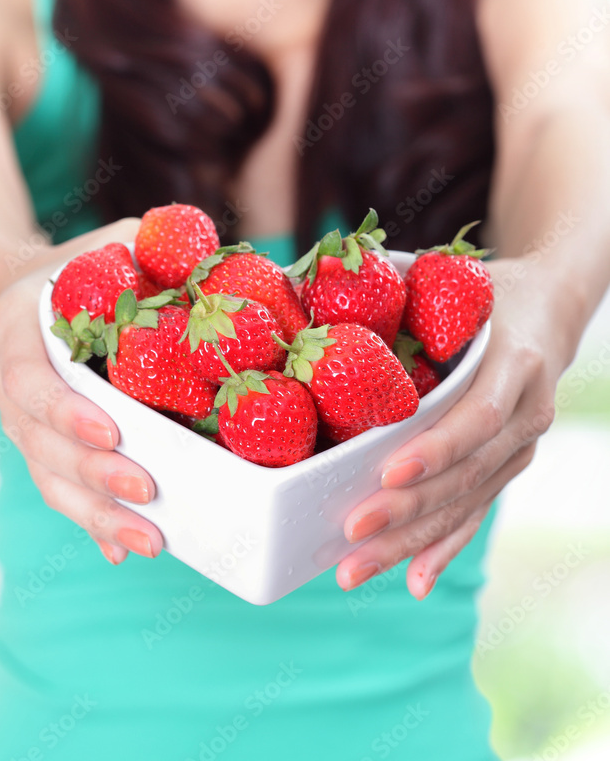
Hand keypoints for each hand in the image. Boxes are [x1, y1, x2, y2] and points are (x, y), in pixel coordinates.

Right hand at [0, 218, 163, 565]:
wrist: (25, 287)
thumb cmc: (80, 264)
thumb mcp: (112, 244)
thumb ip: (149, 255)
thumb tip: (222, 276)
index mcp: (16, 329)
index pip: (29, 379)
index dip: (67, 412)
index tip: (113, 433)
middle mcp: (5, 380)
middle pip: (40, 442)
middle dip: (94, 474)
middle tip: (147, 494)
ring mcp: (17, 421)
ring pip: (48, 478)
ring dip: (96, 514)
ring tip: (149, 540)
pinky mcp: (38, 445)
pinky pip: (58, 489)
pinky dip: (90, 521)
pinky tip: (123, 550)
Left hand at [335, 259, 574, 598]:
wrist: (550, 309)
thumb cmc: (488, 291)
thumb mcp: (456, 279)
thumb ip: (400, 287)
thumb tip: (311, 288)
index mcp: (517, 364)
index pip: (479, 418)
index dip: (436, 449)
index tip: (387, 473)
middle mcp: (528, 414)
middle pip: (466, 474)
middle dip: (407, 508)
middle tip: (350, 531)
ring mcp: (521, 449)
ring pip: (465, 504)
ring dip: (411, 541)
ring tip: (355, 568)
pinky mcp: (507, 467)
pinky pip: (475, 514)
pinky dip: (444, 548)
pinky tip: (414, 582)